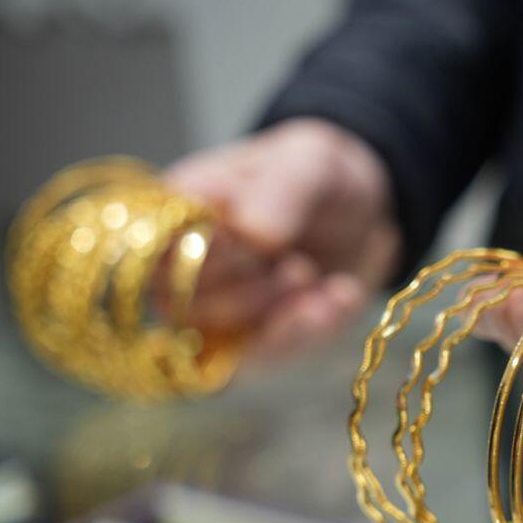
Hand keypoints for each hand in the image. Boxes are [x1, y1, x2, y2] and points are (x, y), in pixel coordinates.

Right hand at [165, 118, 401, 360]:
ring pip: (222, 343)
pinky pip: (264, 359)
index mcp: (180, 208)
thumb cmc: (319, 179)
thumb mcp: (311, 163)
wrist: (365, 216)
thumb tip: (252, 232)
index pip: (156, 249)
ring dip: (282, 320)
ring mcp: (216, 308)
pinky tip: (340, 300)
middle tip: (300, 266)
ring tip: (320, 283)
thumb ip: (281, 189)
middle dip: (252, 293)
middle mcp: (185, 263)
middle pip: (186, 304)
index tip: (261, 243)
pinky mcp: (252, 340)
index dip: (206, 256)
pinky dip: (307, 334)